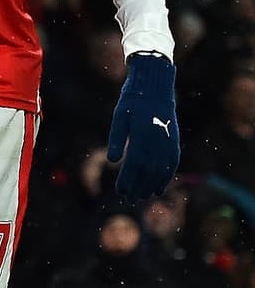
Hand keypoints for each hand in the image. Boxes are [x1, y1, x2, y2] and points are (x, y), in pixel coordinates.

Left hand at [106, 52, 179, 198]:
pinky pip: (172, 165)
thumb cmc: (132, 102)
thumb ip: (116, 138)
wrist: (155, 89)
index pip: (135, 164)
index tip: (120, 192)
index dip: (128, 180)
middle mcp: (158, 142)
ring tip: (141, 197)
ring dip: (151, 186)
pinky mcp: (175, 143)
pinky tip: (158, 188)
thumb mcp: (119, 116)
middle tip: (128, 199)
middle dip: (138, 187)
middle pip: (148, 172)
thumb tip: (113, 161)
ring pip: (161, 171)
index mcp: (143, 135)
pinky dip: (165, 178)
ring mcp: (169, 144)